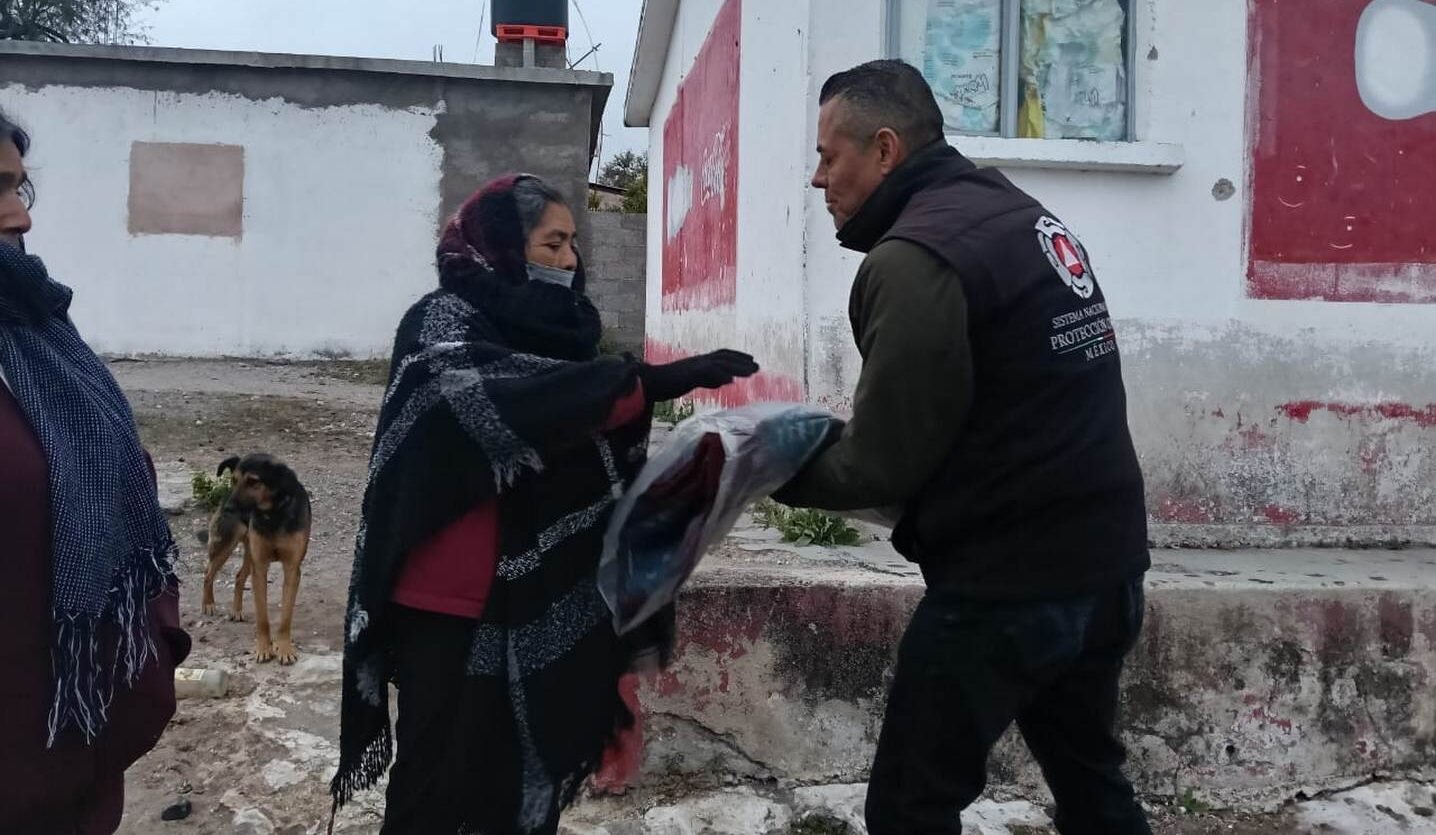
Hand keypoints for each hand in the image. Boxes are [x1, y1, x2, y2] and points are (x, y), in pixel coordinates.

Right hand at [639, 349, 759, 402]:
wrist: (650, 383)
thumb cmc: (669, 383)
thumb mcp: (694, 381)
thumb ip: (710, 379)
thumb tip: (727, 380)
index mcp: (700, 361)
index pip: (722, 355)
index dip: (738, 357)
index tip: (752, 360)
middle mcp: (698, 361)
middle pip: (724, 357)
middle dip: (742, 361)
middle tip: (758, 366)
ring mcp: (693, 366)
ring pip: (719, 363)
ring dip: (736, 367)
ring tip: (750, 372)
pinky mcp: (687, 374)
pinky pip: (705, 373)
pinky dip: (718, 375)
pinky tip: (730, 380)